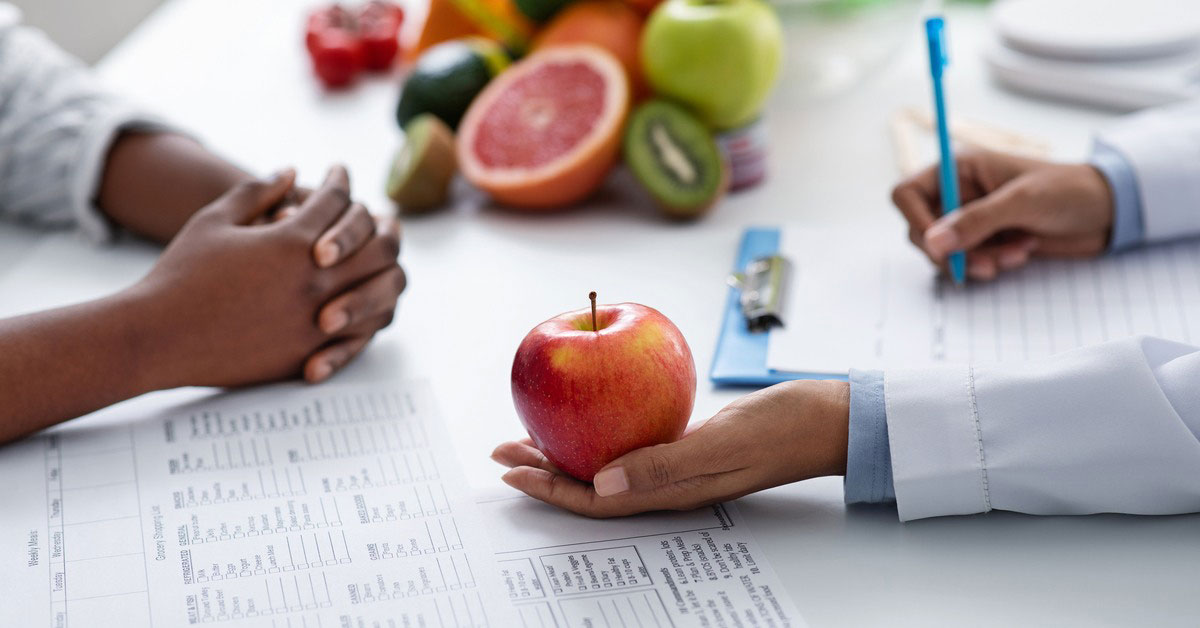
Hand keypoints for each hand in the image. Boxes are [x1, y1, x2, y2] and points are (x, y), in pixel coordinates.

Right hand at [132, 166, 403, 387]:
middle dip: (378, 224)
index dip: (340, 181)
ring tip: (377, 257)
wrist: (159, 337)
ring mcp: (318, 320)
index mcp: (291, 241)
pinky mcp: (312, 352)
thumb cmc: (180, 274)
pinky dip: (370, 311)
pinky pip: (364, 332)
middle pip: (376, 243)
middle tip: (374, 217)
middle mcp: (314, 279)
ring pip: (381, 289)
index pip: (338, 200)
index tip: (339, 173)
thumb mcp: (214, 220)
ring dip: (384, 268)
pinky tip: (363, 298)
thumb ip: (257, 192)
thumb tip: (292, 171)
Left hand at [492, 380, 849, 516]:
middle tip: (502, 451)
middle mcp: (667, 481)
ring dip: (565, 451)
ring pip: (606, 462)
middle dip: (543, 470)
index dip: (548, 489)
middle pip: (590, 483)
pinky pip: (631, 439)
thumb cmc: (782, 430)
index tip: (510, 470)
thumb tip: (602, 483)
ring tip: (530, 435)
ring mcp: (677, 462)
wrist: (826, 418)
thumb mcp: (722, 444)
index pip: (595, 499)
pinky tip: (589, 411)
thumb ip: (663, 464)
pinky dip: (599, 427)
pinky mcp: (687, 440)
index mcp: (671, 490)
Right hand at [891, 150, 1113, 280]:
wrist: (1109, 211)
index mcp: (959, 170)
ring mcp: (971, 220)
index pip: (908, 194)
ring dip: (975, 261)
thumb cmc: (1069, 190)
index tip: (938, 246)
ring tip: (1014, 255)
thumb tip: (932, 243)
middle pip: (922, 230)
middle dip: (952, 251)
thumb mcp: (1022, 201)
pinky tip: (1021, 253)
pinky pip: (966, 262)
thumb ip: (975, 221)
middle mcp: (958, 194)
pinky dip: (989, 265)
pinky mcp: (985, 241)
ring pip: (944, 252)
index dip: (915, 221)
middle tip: (984, 262)